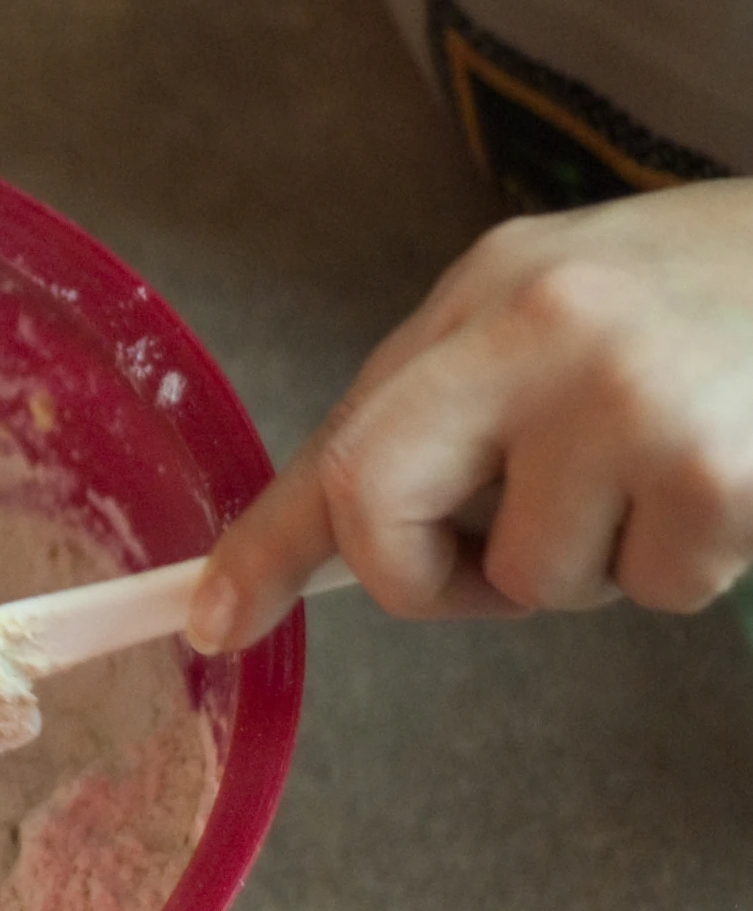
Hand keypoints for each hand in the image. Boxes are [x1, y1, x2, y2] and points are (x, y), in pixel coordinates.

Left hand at [187, 178, 752, 653]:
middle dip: (424, 575)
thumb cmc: (726, 301)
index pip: (340, 431)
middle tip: (493, 567)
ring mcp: (626, 398)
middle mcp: (536, 328)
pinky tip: (738, 482)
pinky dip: (689, 568)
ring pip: (534, 580)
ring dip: (598, 565)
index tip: (210, 621)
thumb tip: (341, 537)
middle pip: (374, 505)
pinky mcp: (715, 473)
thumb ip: (459, 412)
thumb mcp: (570, 315)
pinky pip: (652, 591)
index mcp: (489, 288)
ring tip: (673, 473)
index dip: (268, 542)